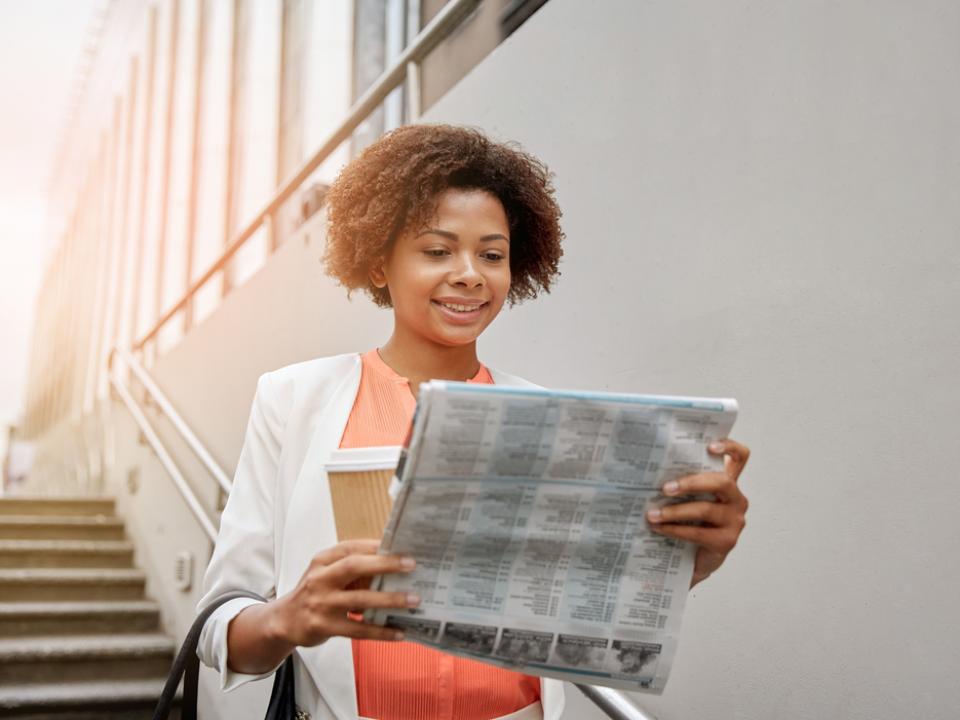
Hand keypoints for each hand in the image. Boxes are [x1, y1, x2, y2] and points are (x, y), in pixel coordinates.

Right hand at [272, 539, 419, 645]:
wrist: (284, 621)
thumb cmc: (314, 592)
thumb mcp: (326, 573)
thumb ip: (352, 567)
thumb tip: (392, 563)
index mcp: (323, 561)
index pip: (351, 547)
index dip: (376, 546)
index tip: (401, 545)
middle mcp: (320, 579)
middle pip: (354, 566)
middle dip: (385, 564)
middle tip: (411, 564)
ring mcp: (321, 603)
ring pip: (360, 599)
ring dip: (389, 599)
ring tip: (413, 600)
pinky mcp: (324, 627)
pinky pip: (358, 630)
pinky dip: (380, 632)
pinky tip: (398, 632)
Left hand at [645, 439, 750, 586]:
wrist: (692, 560)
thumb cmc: (688, 522)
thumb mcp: (686, 499)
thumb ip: (680, 483)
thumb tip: (649, 469)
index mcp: (727, 483)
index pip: (740, 457)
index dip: (729, 448)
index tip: (710, 446)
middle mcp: (736, 499)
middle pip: (722, 482)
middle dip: (691, 483)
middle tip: (665, 488)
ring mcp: (734, 521)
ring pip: (706, 510)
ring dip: (675, 511)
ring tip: (652, 514)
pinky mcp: (727, 541)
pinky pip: (698, 533)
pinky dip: (675, 530)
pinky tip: (659, 528)